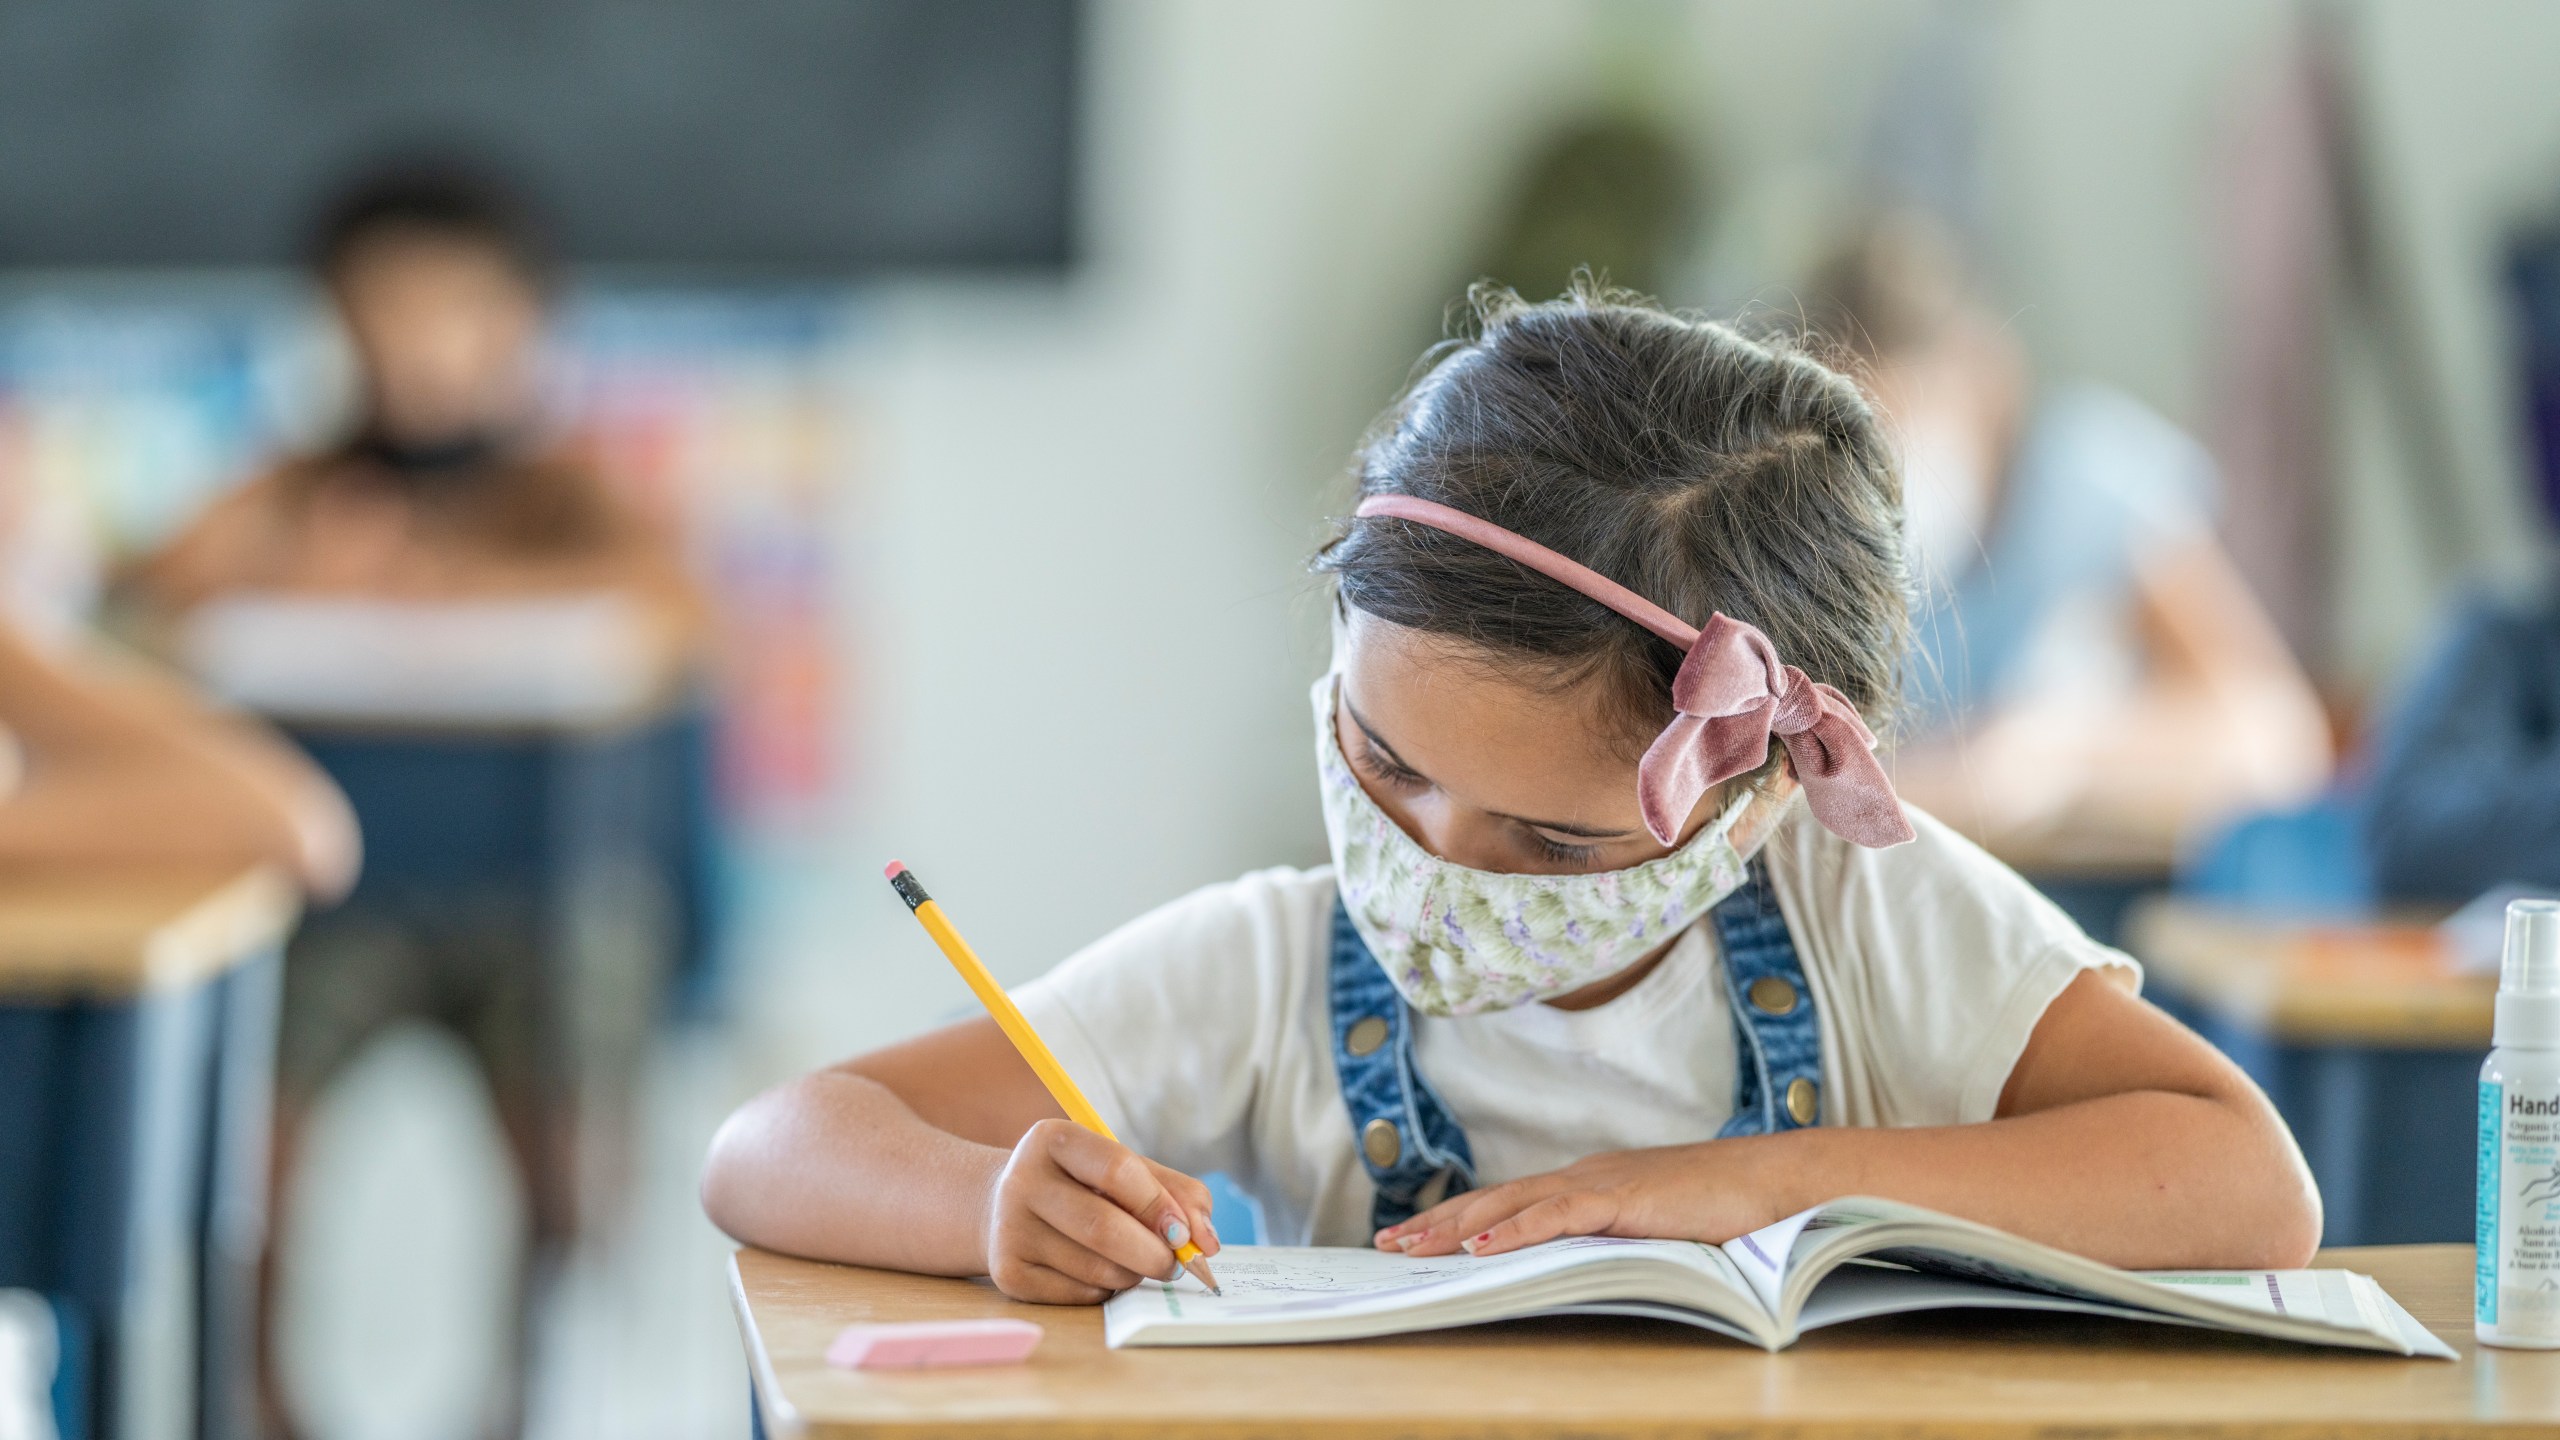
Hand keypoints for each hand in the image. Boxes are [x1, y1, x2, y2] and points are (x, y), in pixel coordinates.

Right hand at [980, 1118, 1220, 1304]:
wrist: (1001, 1206)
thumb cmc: (1080, 1185)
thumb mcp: (1123, 1169)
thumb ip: (1175, 1192)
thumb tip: (1206, 1240)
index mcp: (1054, 1139)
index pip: (1117, 1170)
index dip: (1159, 1205)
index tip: (1186, 1233)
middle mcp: (1022, 1180)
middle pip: (1104, 1227)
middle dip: (1154, 1254)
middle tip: (1177, 1264)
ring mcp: (1009, 1229)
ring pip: (1096, 1268)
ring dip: (1134, 1274)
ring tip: (1137, 1263)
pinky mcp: (1007, 1272)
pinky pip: (1079, 1294)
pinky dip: (1106, 1291)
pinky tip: (1100, 1273)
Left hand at [1372, 1138, 1801, 1258]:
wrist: (1778, 1181)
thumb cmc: (1727, 1209)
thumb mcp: (1654, 1231)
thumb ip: (1613, 1242)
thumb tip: (1580, 1272)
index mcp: (1589, 1184)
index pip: (1509, 1202)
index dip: (1458, 1218)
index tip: (1413, 1235)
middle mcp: (1584, 1177)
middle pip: (1495, 1201)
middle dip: (1437, 1222)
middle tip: (1387, 1243)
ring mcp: (1601, 1184)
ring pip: (1512, 1206)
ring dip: (1457, 1227)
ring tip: (1412, 1246)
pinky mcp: (1622, 1198)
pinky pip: (1557, 1215)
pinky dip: (1516, 1231)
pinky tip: (1481, 1247)